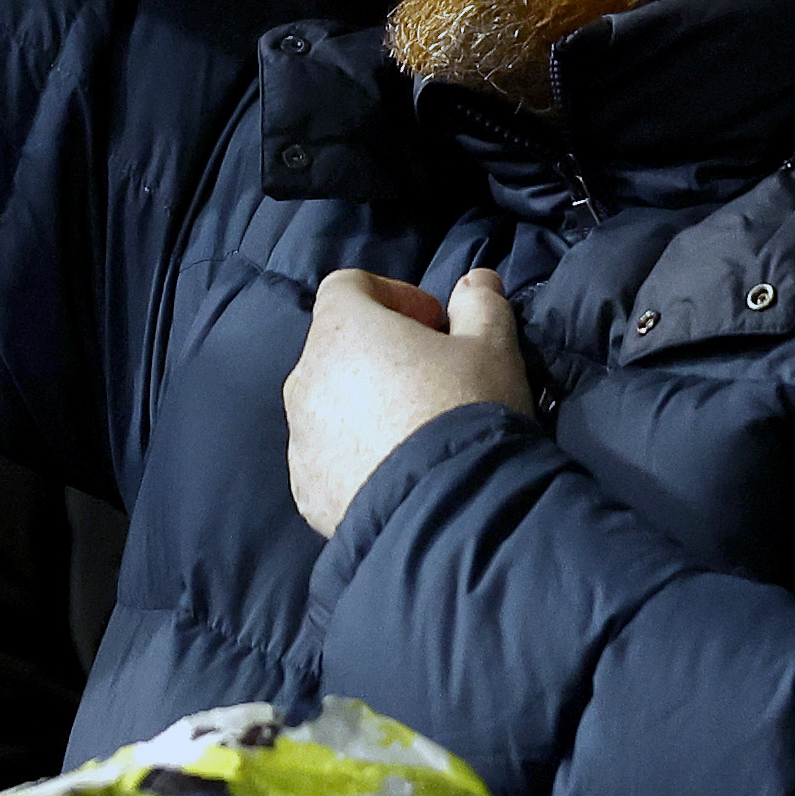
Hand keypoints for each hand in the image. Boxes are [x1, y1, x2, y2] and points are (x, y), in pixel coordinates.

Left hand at [283, 263, 530, 534]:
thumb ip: (481, 305)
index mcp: (342, 330)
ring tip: (418, 433)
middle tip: (434, 378)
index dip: (394, 295)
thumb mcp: (493, 348)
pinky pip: (329, 459)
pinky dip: (357, 457)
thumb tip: (477, 281)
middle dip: (382, 354)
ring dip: (366, 406)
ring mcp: (301, 438)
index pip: (348, 286)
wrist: (448, 514)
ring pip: (330, 405)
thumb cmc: (467, 410)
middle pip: (338, 348)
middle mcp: (306, 377)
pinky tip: (401, 473)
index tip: (434, 325)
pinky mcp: (307, 489)